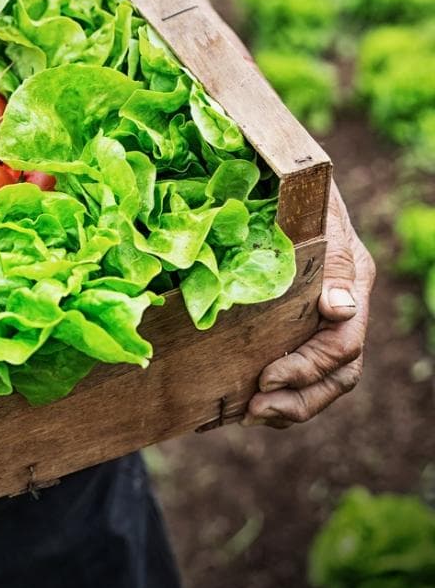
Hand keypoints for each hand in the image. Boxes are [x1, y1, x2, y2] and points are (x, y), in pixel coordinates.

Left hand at [243, 184, 375, 427]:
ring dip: (287, 406)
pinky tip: (237, 406)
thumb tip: (340, 309)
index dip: (308, 368)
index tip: (266, 377)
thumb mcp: (313, 212)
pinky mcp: (295, 323)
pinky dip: (273, 395)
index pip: (345, 343)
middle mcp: (342, 306)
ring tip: (248, 415)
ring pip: (322, 382)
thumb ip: (329, 259)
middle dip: (299, 399)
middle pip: (338, 375)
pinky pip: (296, 372)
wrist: (279, 173)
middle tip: (254, 410)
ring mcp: (320, 318)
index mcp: (351, 279)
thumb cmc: (296, 187)